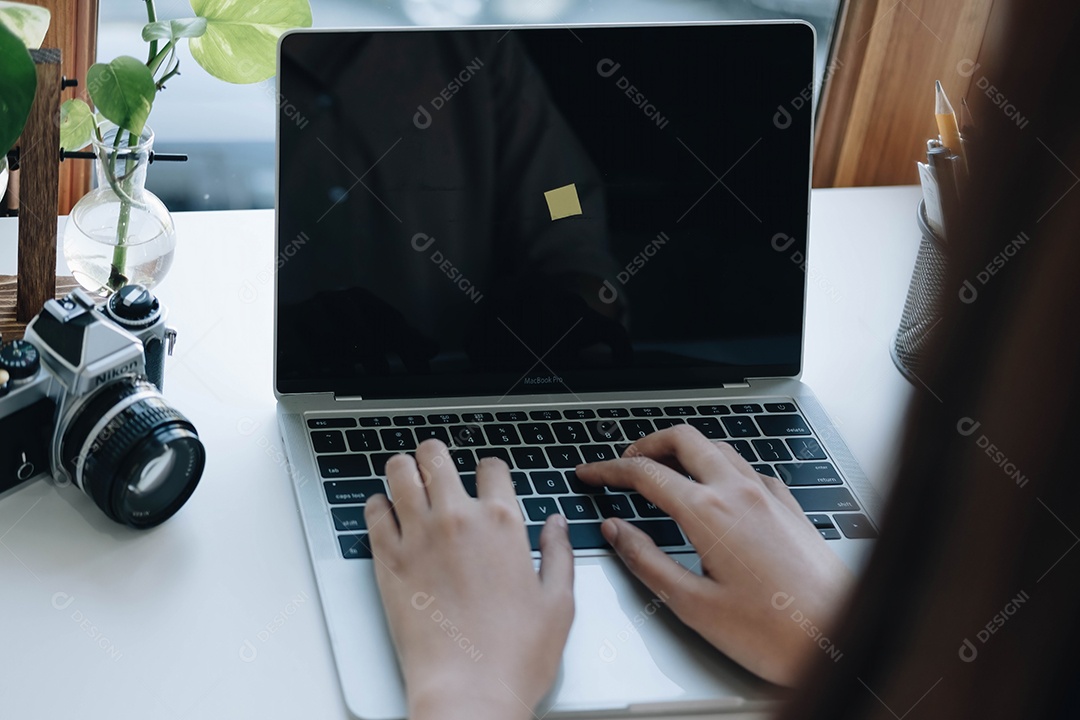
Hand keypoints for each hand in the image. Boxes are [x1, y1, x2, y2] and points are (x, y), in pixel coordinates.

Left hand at [365, 441, 574, 719]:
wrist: (468, 691)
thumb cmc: (514, 656)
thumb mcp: (558, 602)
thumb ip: (559, 554)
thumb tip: (556, 525)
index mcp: (502, 524)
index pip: (492, 468)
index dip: (490, 471)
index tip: (487, 480)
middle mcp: (458, 520)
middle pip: (436, 456)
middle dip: (437, 456)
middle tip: (437, 466)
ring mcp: (418, 537)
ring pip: (399, 472)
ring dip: (404, 470)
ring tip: (407, 478)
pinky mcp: (388, 560)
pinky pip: (372, 512)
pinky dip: (377, 505)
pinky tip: (385, 512)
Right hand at [575, 425, 852, 685]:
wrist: (842, 639)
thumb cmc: (774, 633)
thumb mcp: (693, 605)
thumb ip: (646, 561)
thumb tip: (617, 532)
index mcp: (710, 513)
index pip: (645, 473)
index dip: (609, 470)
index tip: (590, 474)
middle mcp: (741, 492)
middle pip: (683, 439)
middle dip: (646, 444)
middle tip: (624, 464)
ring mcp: (770, 495)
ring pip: (717, 448)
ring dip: (684, 451)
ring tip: (663, 472)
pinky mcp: (790, 507)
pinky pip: (747, 468)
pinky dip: (719, 467)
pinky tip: (716, 492)